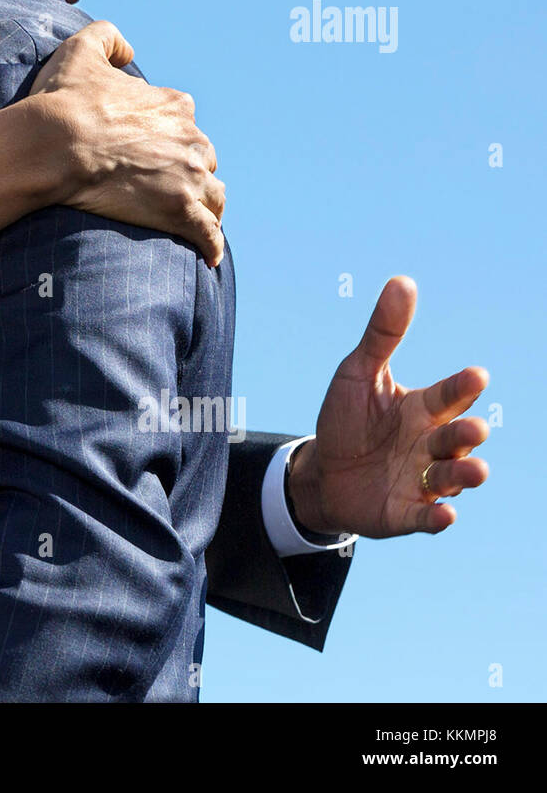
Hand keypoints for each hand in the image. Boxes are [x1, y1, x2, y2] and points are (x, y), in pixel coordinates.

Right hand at [26, 21, 225, 266]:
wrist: (53, 145)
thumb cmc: (63, 101)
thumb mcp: (81, 48)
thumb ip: (108, 37)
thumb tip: (129, 51)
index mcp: (174, 106)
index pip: (185, 123)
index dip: (167, 137)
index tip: (147, 150)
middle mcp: (191, 139)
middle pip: (202, 159)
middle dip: (187, 170)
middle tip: (162, 186)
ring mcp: (189, 177)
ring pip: (214, 195)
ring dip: (205, 205)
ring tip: (190, 218)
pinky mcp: (180, 211)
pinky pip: (208, 233)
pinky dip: (211, 243)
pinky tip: (207, 255)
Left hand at [288, 276, 490, 537]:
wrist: (324, 471)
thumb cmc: (347, 418)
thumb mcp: (358, 373)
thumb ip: (383, 334)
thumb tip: (402, 281)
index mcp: (423, 408)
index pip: (449, 395)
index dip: (461, 387)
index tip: (475, 375)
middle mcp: (430, 444)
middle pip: (457, 439)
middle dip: (468, 435)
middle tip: (474, 428)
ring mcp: (422, 481)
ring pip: (452, 478)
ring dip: (465, 476)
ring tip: (475, 470)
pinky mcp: (405, 514)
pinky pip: (426, 519)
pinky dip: (437, 518)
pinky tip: (445, 516)